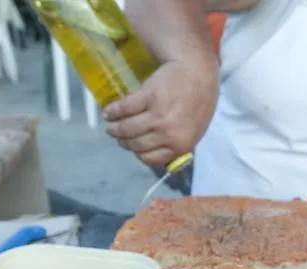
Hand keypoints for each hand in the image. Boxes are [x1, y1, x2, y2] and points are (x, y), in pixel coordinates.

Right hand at [103, 57, 218, 166]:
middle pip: (135, 143)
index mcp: (179, 146)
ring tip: (109, 124)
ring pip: (127, 128)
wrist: (198, 73)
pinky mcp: (149, 96)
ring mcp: (158, 115)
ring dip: (114, 128)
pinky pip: (125, 109)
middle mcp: (168, 133)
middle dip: (122, 141)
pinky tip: (108, 112)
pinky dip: (113, 111)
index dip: (136, 152)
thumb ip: (176, 146)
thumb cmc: (197, 103)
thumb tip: (153, 156)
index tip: (130, 146)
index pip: (149, 158)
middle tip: (115, 134)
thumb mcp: (193, 132)